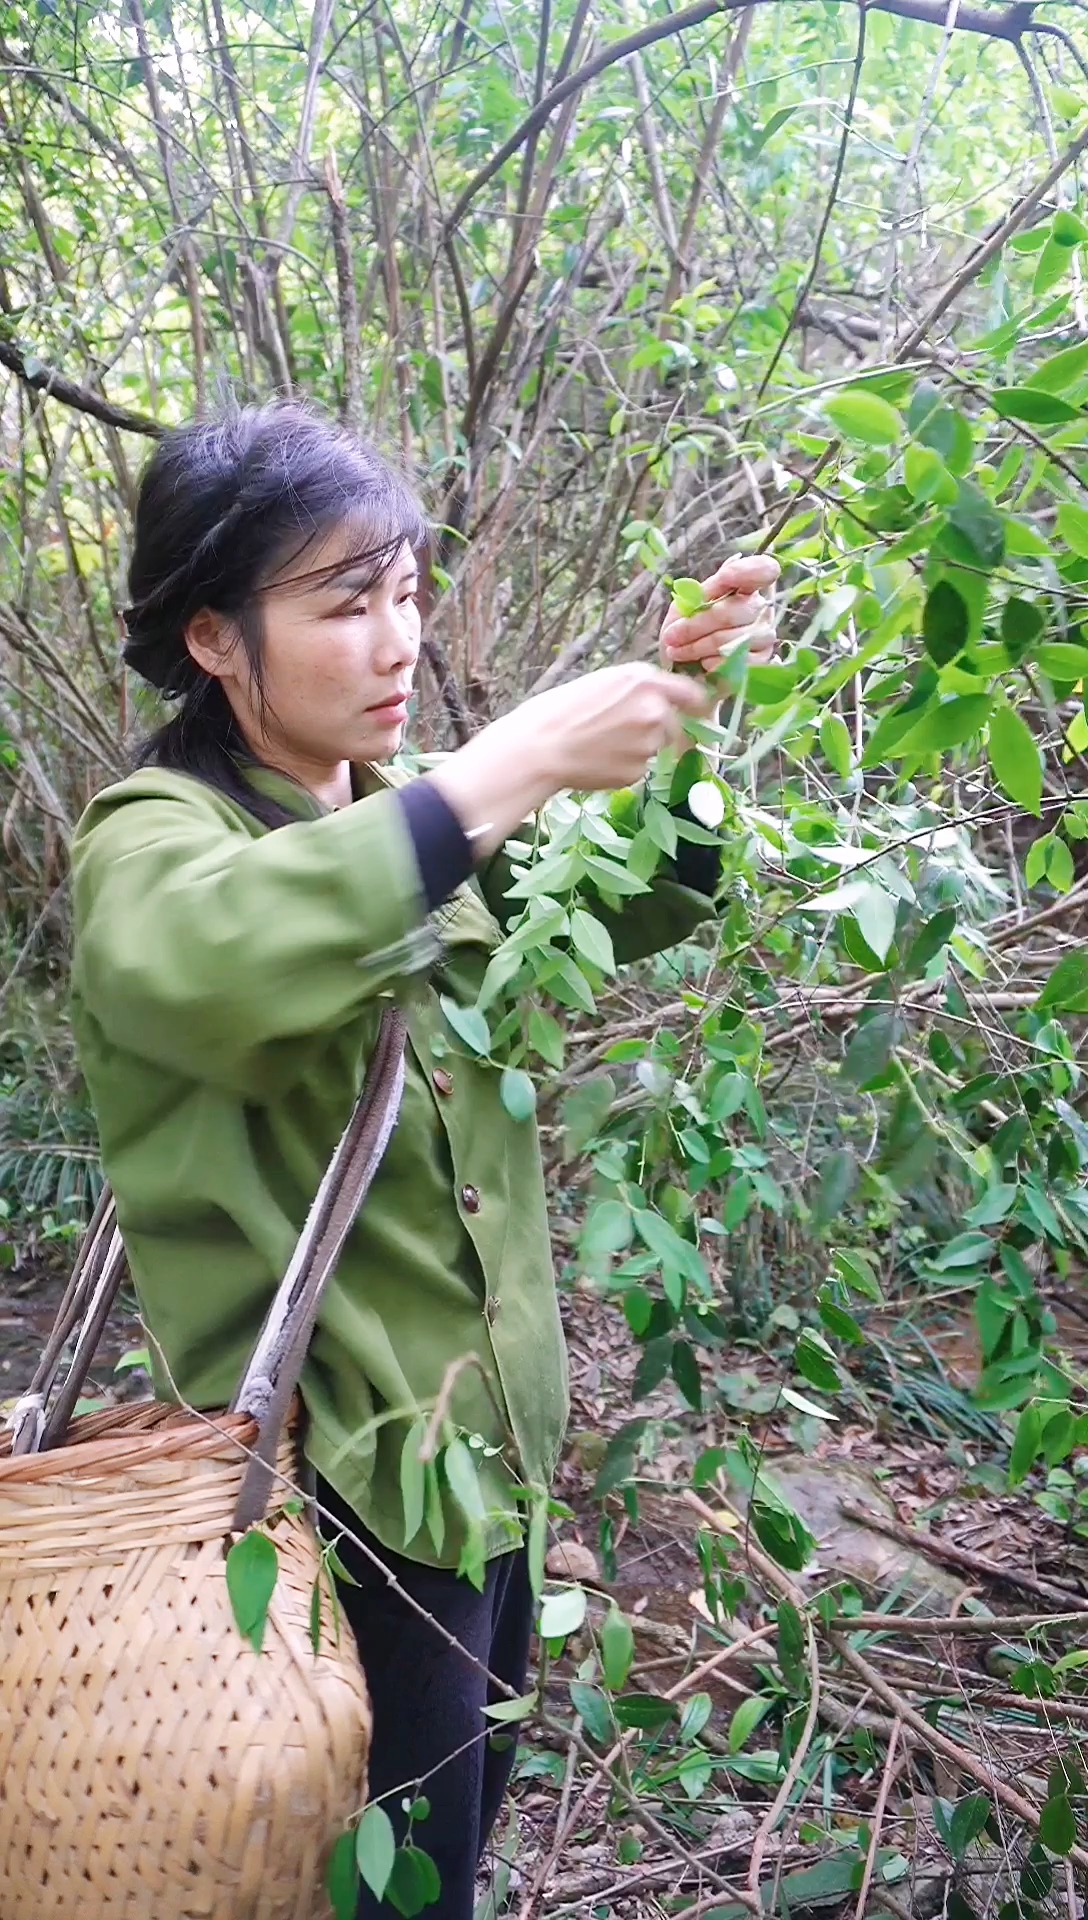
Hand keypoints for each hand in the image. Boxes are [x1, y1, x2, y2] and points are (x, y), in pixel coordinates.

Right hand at [529, 662, 712, 792]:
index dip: (697, 706)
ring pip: (656, 748)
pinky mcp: (638, 771)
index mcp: (645, 681)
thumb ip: (637, 691)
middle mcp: (655, 710)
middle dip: (659, 733)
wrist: (539, 747)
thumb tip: (661, 703)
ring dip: (638, 750)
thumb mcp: (602, 684)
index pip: (693, 694)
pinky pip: (639, 769)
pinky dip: (624, 768)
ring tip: (601, 746)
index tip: (697, 714)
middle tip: (625, 737)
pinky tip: (597, 761)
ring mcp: (649, 743)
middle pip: (675, 726)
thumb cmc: (559, 710)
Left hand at [659, 554, 779, 677]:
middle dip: (696, 625)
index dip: (747, 571)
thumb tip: (707, 584)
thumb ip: (698, 594)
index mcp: (744, 586)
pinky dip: (713, 663)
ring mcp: (765, 634)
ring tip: (678, 652)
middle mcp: (760, 608)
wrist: (685, 672)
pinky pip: (737, 662)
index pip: (764, 569)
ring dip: (698, 647)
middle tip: (671, 636)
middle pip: (733, 611)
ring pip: (732, 639)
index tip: (724, 577)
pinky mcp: (763, 661)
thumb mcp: (684, 608)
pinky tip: (703, 664)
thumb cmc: (687, 634)